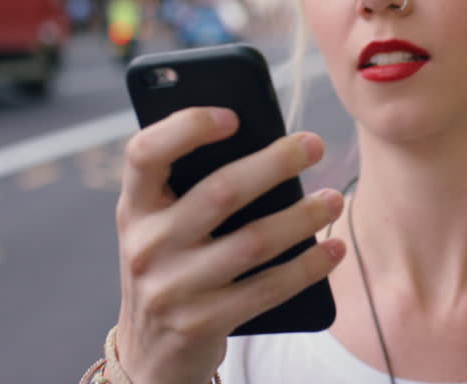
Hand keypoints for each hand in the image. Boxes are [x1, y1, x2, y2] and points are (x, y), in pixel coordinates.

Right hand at [114, 107, 345, 383]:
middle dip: (275, 163)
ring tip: (333, 198)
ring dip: (302, 216)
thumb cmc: (172, 264)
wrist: (151, 352)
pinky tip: (333, 248)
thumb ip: (191, 186)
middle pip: (219, 192)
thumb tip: (267, 143)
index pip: (145, 153)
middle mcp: (145, 245)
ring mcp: (172, 288)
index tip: (233, 115)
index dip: (187, 127)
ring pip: (252, 242)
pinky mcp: (202, 323)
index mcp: (133, 207)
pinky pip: (266, 289)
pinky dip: (306, 267)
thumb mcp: (162, 224)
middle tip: (314, 145)